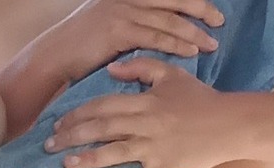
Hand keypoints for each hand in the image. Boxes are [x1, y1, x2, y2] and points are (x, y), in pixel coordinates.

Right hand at [46, 0, 222, 83]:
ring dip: (192, 32)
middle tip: (219, 22)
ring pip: (167, 20)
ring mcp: (122, 13)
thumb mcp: (108, 23)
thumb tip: (159, 28)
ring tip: (209, 43)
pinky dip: (175, 44)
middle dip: (200, 10)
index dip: (190, 1)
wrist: (54, 56)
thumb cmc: (80, 46)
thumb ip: (133, 21)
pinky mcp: (118, 32)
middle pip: (172, 1)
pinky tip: (190, 52)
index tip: (210, 11)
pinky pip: (154, 37)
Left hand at [47, 57, 230, 167]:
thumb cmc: (201, 99)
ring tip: (66, 167)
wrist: (232, 123)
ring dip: (87, 160)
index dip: (77, 114)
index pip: (102, 106)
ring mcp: (154, 148)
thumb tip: (111, 70)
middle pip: (100, 129)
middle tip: (49, 147)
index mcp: (144, 102)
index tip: (58, 123)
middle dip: (71, 137)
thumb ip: (141, 68)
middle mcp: (144, 124)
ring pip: (113, 154)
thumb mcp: (171, 75)